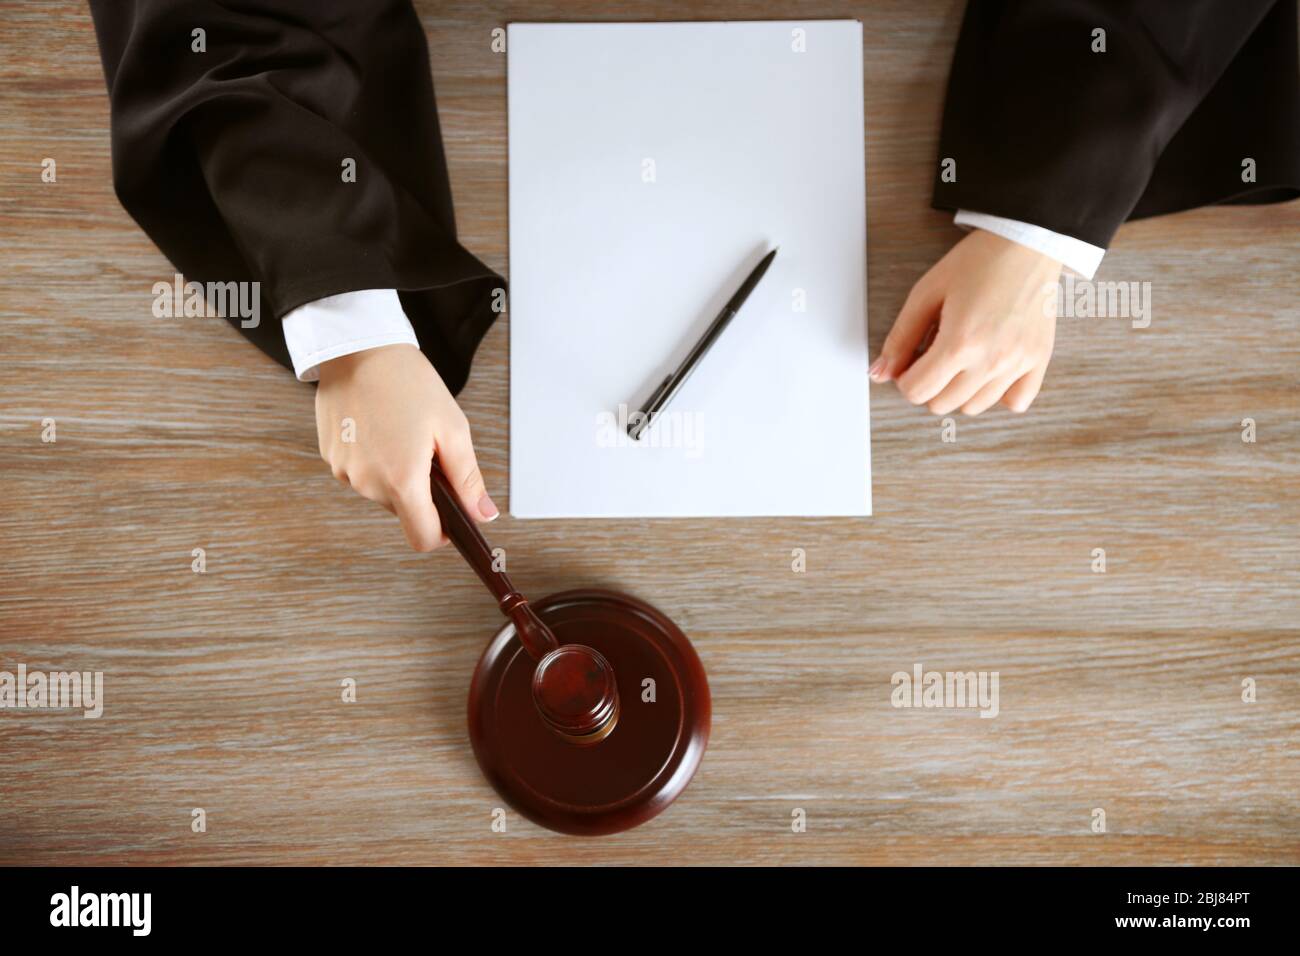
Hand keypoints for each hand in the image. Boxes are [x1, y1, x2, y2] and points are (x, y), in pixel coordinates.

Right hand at [315, 344, 497, 550]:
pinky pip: (361, 472)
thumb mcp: (452, 428)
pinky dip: (375, 459)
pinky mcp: (331, 456)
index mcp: (402, 479)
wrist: (359, 347)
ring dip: (397, 472)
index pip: (422, 538)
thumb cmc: (408, 381)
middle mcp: (368, 483)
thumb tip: (483, 515)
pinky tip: (379, 426)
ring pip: (382, 491)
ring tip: (401, 430)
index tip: (452, 514)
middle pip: (404, 511)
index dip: (442, 533)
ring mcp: (345, 471)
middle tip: (428, 448)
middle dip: (421, 490)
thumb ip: (468, 479)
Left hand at [871, 230, 1061, 414]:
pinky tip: (990, 370)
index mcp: (960, 343)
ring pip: (974, 407)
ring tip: (962, 358)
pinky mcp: (1039, 361)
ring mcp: (1018, 364)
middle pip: (942, 404)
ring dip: (959, 390)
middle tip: (934, 355)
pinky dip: (998, 394)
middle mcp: (991, 360)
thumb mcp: (926, 293)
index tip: (911, 361)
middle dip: (929, 384)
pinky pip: (1016, 403)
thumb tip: (880, 373)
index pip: (917, 391)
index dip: (905, 378)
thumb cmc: (977, 262)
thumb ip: (901, 338)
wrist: (1026, 242)